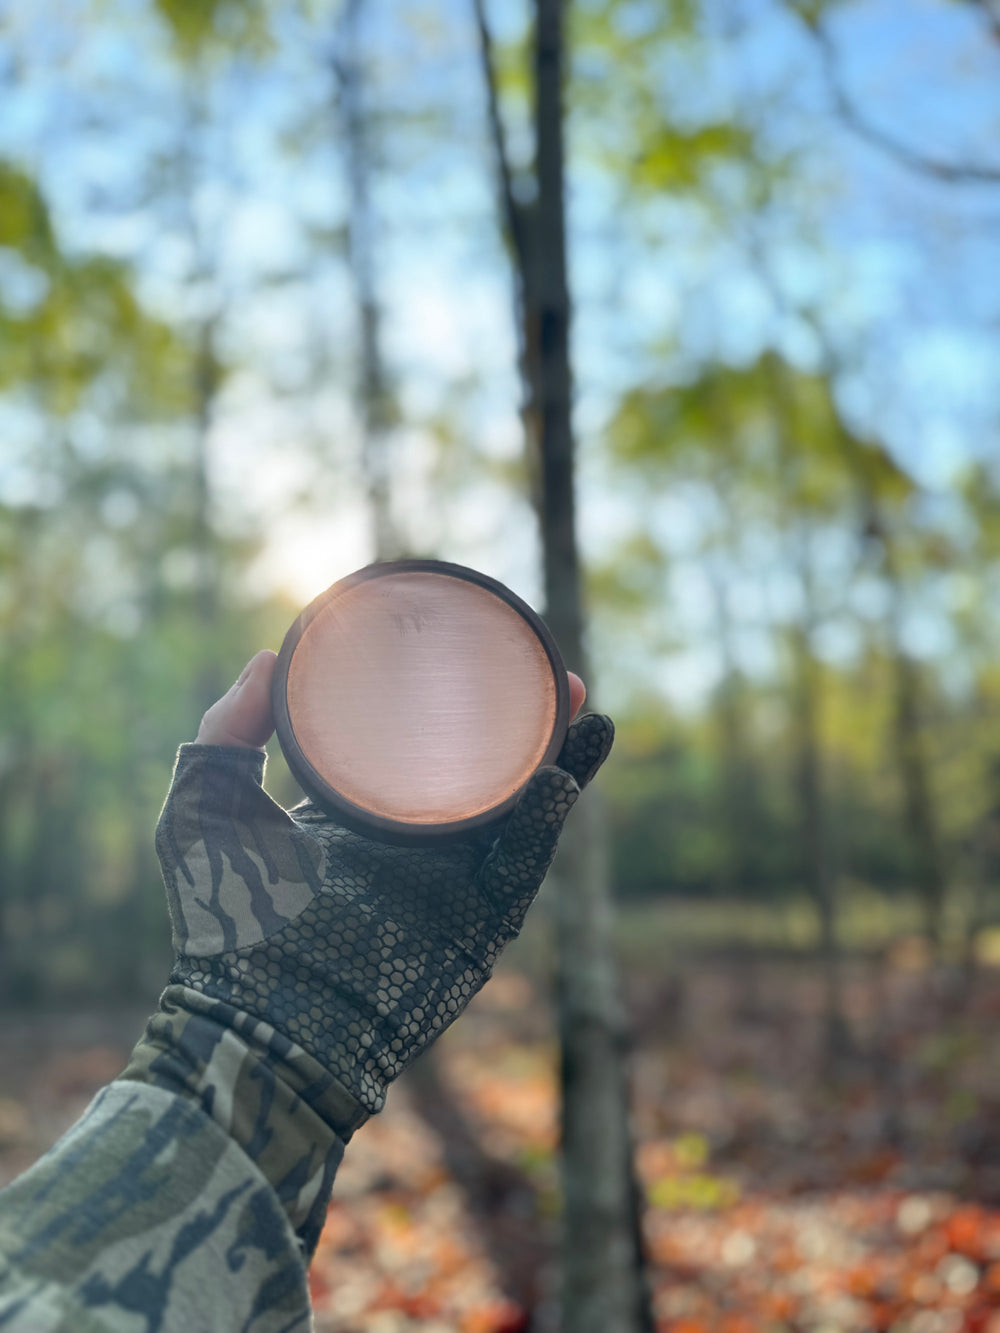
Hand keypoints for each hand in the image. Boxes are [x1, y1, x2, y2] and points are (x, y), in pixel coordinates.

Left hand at [158, 650, 611, 1130]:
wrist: (254, 1029)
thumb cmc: (223, 926)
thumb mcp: (206, 809)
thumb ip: (225, 733)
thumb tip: (267, 657)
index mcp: (363, 817)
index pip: (420, 749)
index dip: (452, 704)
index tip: (471, 650)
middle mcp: (414, 845)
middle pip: (487, 771)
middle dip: (527, 725)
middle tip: (552, 673)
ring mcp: (448, 886)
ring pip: (518, 812)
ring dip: (557, 762)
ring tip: (580, 709)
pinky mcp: (473, 928)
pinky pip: (518, 869)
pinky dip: (543, 823)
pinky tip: (561, 774)